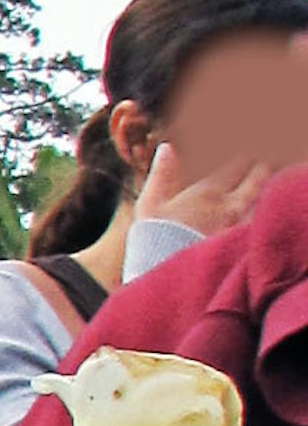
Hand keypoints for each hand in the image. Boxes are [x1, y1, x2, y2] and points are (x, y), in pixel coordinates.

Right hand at [137, 142, 273, 238]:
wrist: (169, 282)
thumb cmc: (154, 244)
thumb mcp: (149, 206)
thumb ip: (162, 174)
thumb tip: (168, 147)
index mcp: (208, 193)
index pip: (235, 163)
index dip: (245, 150)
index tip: (250, 143)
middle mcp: (232, 206)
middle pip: (259, 176)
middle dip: (266, 161)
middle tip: (273, 151)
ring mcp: (243, 226)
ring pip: (268, 195)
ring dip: (273, 179)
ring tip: (276, 170)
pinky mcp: (247, 245)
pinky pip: (266, 218)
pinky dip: (271, 204)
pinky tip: (272, 200)